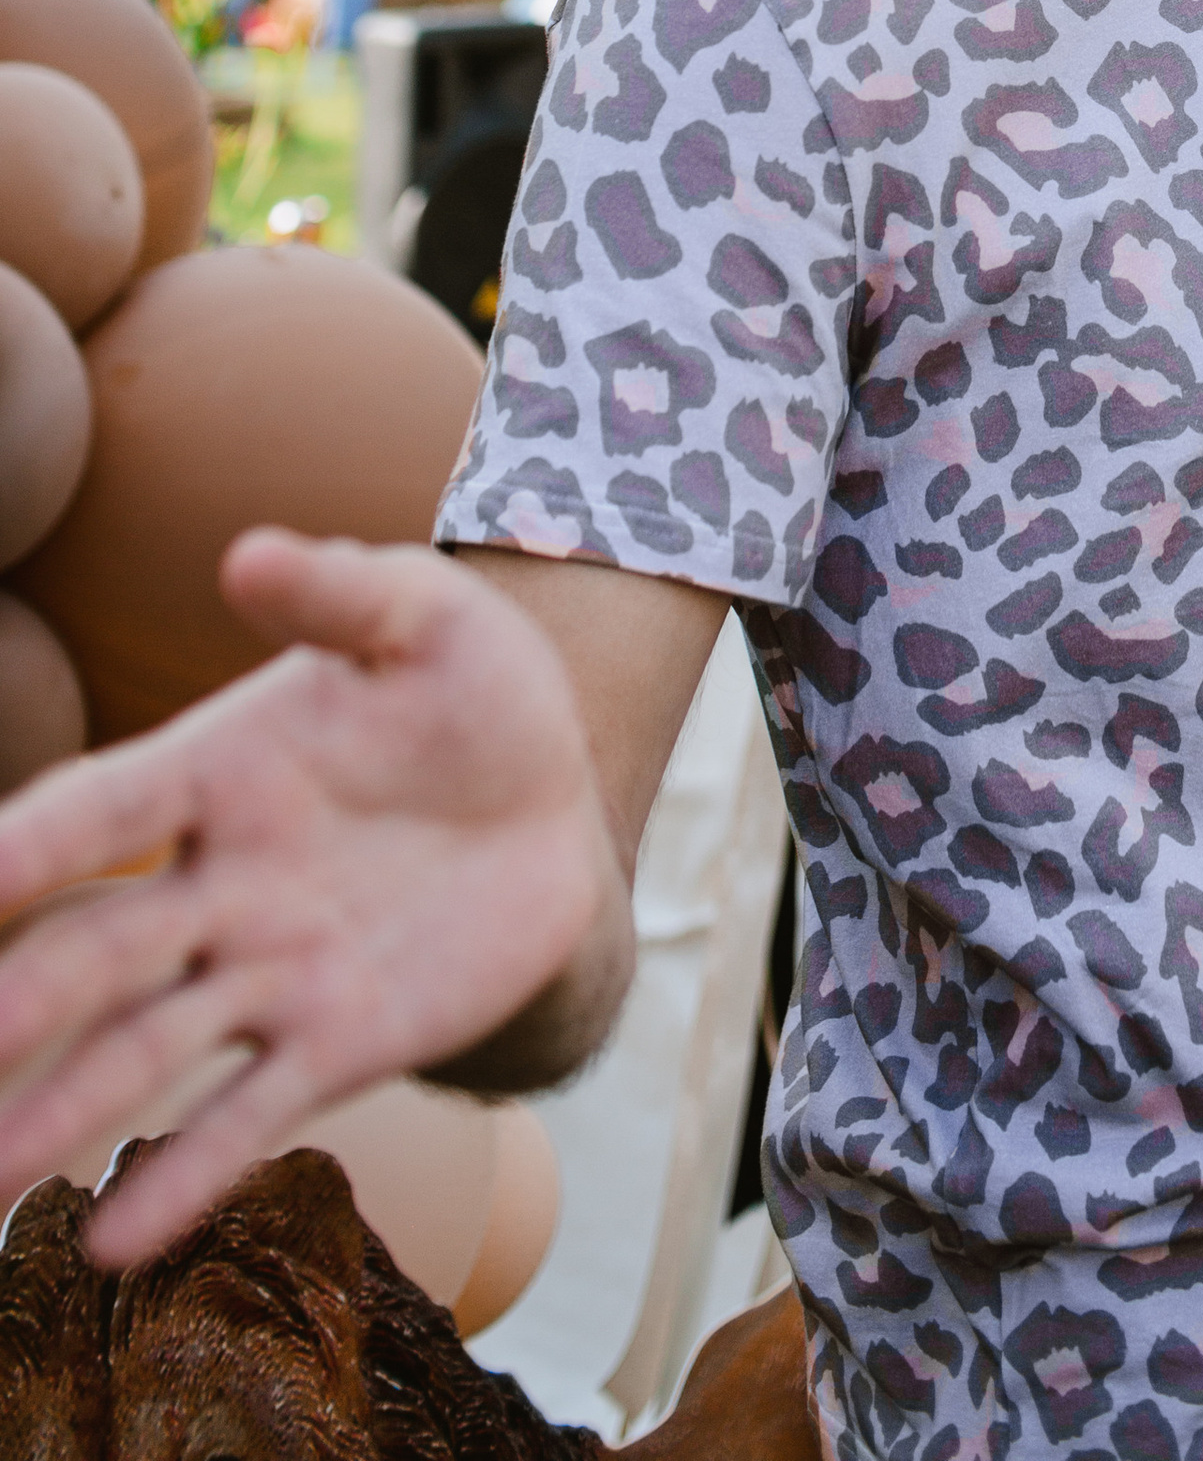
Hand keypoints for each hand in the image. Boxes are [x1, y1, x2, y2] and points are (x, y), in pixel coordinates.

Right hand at [0, 533, 610, 1268]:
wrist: (555, 803)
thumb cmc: (474, 692)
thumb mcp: (427, 621)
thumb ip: (341, 593)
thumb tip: (247, 552)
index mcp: (218, 770)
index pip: (102, 810)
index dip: (29, 845)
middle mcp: (219, 882)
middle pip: (99, 947)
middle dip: (22, 995)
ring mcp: (270, 971)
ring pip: (146, 1047)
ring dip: (62, 1109)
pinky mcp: (336, 1043)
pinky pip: (246, 1117)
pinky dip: (179, 1179)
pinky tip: (109, 1246)